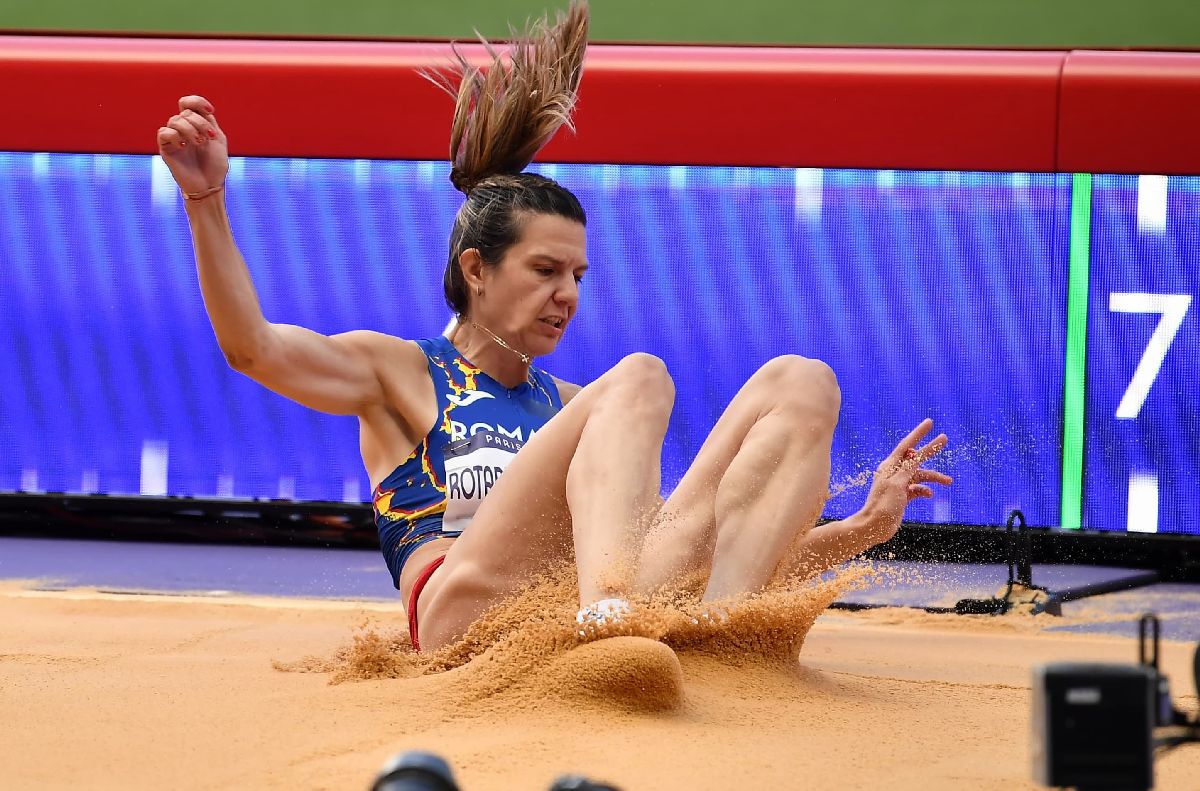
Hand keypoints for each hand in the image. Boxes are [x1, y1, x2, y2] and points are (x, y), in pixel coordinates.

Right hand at [156, 95, 228, 196]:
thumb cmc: (215, 166)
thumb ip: (209, 122)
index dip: (197, 102)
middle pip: (185, 112)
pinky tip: (184, 146)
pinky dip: (175, 136)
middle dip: (201, 123)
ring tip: (199, 143)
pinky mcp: (166, 148)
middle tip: (209, 138)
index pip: (188, 103)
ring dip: (190, 129)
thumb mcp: (218, 140)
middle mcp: (184, 129)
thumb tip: (199, 109)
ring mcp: (174, 138)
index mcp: (196, 125)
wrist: (209, 185)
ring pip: (175, 120)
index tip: (211, 111)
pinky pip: (164, 132)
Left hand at [858, 418, 951, 544]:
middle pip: (916, 459)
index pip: (907, 445)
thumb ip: (908, 468)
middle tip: (945, 439)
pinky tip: (930, 494)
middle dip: (931, 451)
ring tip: (949, 481)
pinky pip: (917, 489)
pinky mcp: (902, 497)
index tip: (930, 422)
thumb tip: (916, 454)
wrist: (874, 527)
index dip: (919, 433)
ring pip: (919, 476)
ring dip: (933, 477)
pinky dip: (924, 490)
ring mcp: (898, 485)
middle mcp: (893, 473)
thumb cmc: (883, 504)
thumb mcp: (898, 483)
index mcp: (890, 466)